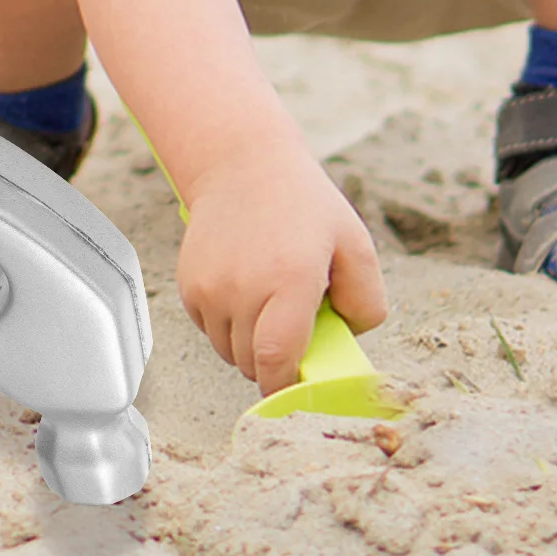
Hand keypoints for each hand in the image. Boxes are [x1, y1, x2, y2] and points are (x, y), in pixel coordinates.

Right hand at [175, 146, 386, 394]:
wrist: (240, 165)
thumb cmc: (303, 205)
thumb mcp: (355, 243)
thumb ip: (367, 301)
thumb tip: (348, 340)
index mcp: (289, 280)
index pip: (276, 361)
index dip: (285, 387)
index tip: (297, 390)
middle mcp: (243, 288)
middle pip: (253, 363)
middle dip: (275, 360)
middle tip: (293, 325)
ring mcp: (210, 287)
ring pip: (229, 351)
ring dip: (249, 344)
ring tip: (268, 304)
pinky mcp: (189, 285)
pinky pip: (209, 330)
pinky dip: (228, 325)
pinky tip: (244, 291)